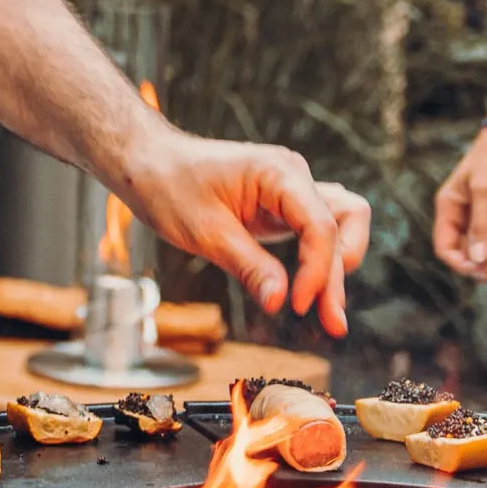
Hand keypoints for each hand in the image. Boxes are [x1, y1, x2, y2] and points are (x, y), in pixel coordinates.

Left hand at [109, 130, 370, 337]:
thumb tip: (281, 303)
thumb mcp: (205, 232)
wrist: (148, 162)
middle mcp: (293, 177)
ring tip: (330, 314)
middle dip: (335, 277)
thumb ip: (248, 266)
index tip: (297, 306)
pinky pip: (317, 229)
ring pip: (338, 227)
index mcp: (279, 172)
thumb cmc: (169, 186)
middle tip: (332, 325)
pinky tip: (315, 291)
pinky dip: (320, 259)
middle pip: (338, 228)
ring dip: (337, 268)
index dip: (317, 269)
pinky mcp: (282, 205)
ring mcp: (290, 189)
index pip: (320, 224)